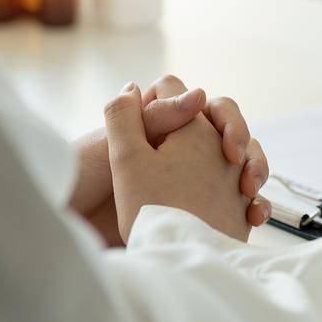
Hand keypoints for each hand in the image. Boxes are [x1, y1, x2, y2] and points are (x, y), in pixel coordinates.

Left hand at [71, 74, 270, 245]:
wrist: (67, 227)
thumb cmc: (81, 179)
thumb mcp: (116, 145)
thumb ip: (155, 118)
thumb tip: (201, 93)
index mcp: (162, 123)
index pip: (207, 107)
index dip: (222, 118)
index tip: (226, 143)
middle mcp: (180, 146)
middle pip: (229, 134)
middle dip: (244, 146)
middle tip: (243, 171)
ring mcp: (191, 177)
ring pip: (239, 165)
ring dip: (254, 172)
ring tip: (251, 194)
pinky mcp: (197, 210)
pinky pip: (235, 203)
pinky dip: (251, 206)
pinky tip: (254, 216)